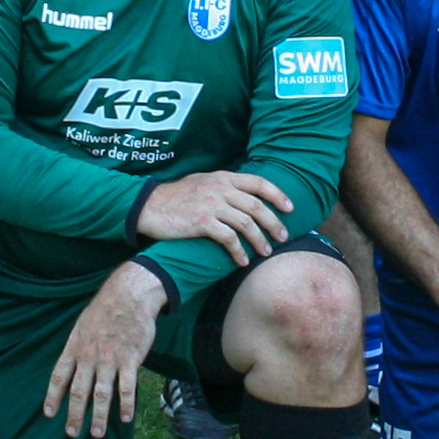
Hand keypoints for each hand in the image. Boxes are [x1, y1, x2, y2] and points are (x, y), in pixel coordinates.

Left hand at [45, 262, 166, 436]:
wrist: (129, 295)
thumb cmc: (105, 310)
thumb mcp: (82, 325)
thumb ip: (77, 347)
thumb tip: (72, 367)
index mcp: (75, 347)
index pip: (59, 376)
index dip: (52, 397)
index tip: (49, 414)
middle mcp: (89, 356)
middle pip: (78, 391)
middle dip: (74, 414)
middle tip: (72, 432)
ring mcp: (110, 359)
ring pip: (101, 393)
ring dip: (98, 416)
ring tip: (96, 433)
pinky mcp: (130, 360)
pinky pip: (127, 387)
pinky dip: (126, 404)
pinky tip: (125, 418)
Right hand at [134, 169, 293, 266]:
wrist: (148, 206)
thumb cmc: (175, 197)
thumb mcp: (201, 182)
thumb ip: (223, 186)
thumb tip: (245, 195)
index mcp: (222, 177)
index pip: (259, 182)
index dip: (278, 195)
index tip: (290, 208)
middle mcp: (220, 189)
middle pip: (257, 206)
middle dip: (273, 223)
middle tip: (282, 237)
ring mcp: (211, 205)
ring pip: (246, 223)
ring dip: (259, 240)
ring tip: (265, 252)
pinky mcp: (202, 222)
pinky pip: (228, 238)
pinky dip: (238, 251)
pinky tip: (242, 261)